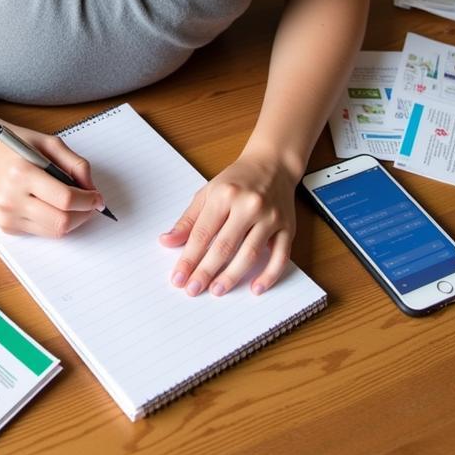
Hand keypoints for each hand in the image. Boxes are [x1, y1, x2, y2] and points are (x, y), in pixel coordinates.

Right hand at [0, 123, 104, 237]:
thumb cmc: (14, 141)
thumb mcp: (49, 142)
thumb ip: (75, 164)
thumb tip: (92, 190)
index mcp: (22, 173)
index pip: (65, 199)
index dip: (88, 201)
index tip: (98, 198)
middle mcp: (11, 197)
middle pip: (61, 222)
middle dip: (83, 215)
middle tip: (91, 204)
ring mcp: (6, 214)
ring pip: (52, 232)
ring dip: (71, 221)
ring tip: (74, 205)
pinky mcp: (4, 225)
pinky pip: (39, 231)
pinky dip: (52, 221)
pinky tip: (51, 206)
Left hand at [158, 152, 297, 295]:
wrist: (273, 163)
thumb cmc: (237, 180)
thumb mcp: (208, 192)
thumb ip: (188, 219)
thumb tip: (167, 241)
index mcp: (224, 195)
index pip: (202, 233)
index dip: (188, 258)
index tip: (178, 277)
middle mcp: (249, 205)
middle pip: (224, 246)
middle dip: (206, 271)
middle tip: (193, 290)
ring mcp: (270, 217)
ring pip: (250, 253)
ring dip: (232, 276)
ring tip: (217, 290)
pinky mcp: (287, 227)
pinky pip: (279, 256)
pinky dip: (269, 275)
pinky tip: (255, 288)